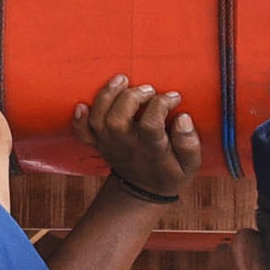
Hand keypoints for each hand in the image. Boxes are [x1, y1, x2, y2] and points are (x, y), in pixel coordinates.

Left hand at [74, 78, 202, 200]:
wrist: (142, 190)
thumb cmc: (170, 172)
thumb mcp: (189, 166)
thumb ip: (189, 144)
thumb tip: (183, 118)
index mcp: (151, 150)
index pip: (151, 125)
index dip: (162, 105)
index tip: (174, 97)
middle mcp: (126, 146)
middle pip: (117, 120)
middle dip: (130, 98)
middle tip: (148, 88)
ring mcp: (109, 144)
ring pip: (98, 120)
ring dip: (106, 96)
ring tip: (121, 79)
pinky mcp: (98, 143)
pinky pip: (82, 132)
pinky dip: (79, 119)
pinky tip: (81, 105)